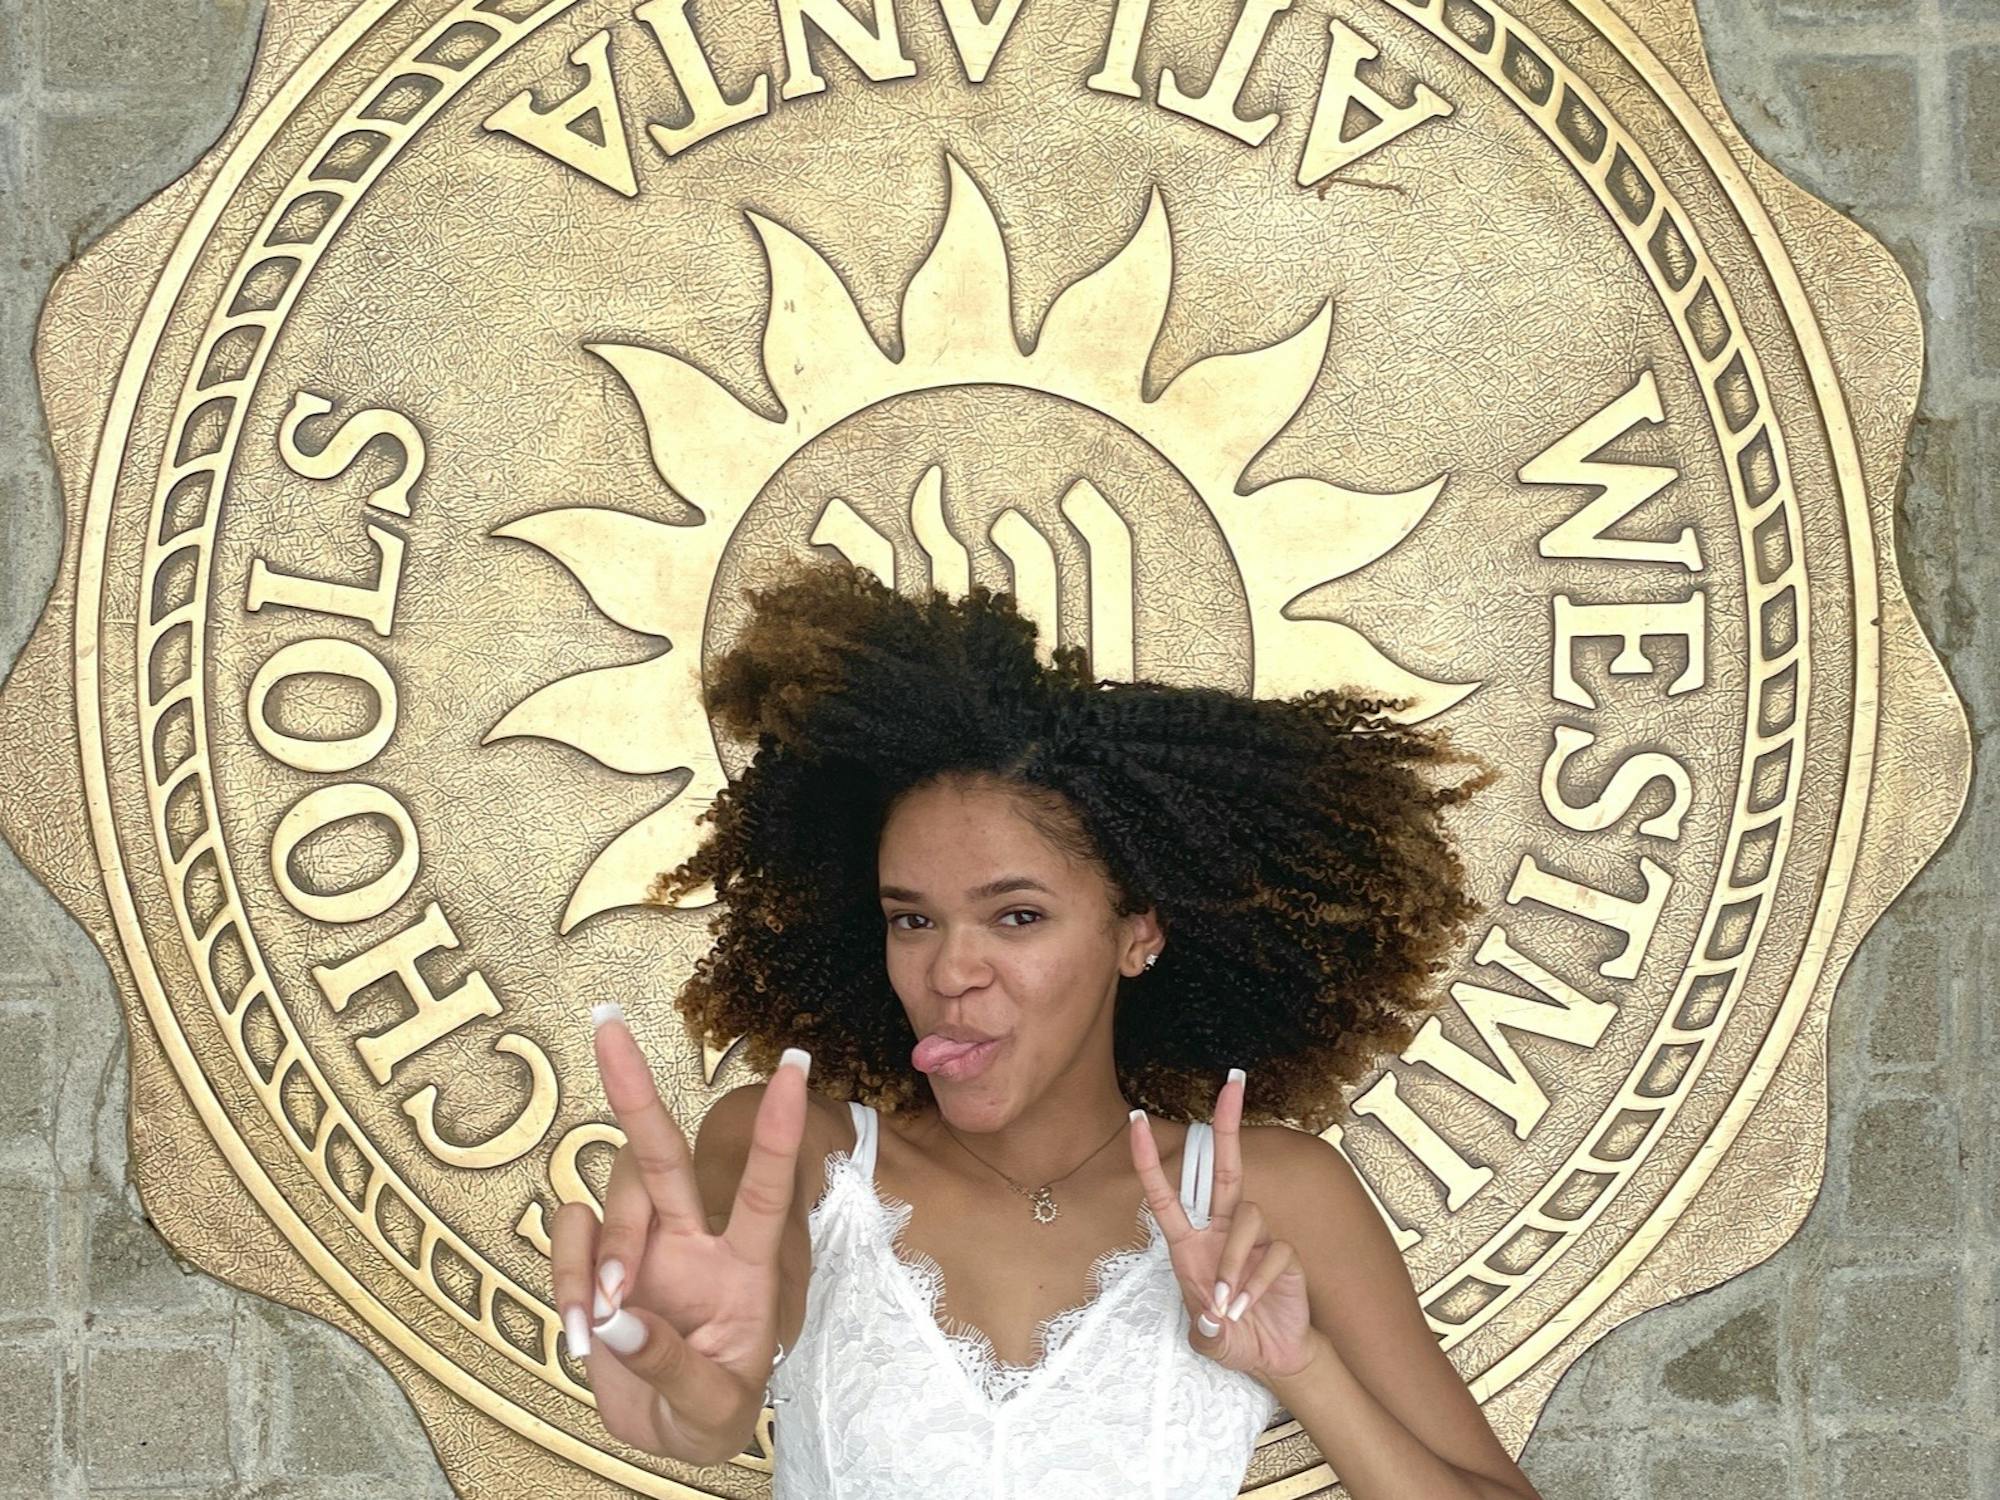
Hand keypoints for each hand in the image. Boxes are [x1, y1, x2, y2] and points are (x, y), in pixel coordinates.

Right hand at [548, 1006, 810, 1460]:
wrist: (667, 1437)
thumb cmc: (712, 1411)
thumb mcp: (714, 1408)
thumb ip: (673, 1367)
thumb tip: (617, 1317)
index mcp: (745, 1263)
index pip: (769, 1187)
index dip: (782, 1129)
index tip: (797, 1063)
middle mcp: (693, 1238)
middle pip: (664, 1152)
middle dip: (635, 1088)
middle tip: (606, 1023)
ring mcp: (641, 1247)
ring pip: (611, 1197)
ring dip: (601, 1251)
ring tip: (602, 1320)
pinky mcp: (592, 1263)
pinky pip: (570, 1235)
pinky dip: (564, 1275)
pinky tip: (580, 1331)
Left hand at [1128, 1071, 1317, 1384]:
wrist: (1273, 1355)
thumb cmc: (1232, 1337)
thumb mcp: (1207, 1339)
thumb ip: (1206, 1330)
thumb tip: (1214, 1317)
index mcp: (1188, 1242)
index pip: (1165, 1192)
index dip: (1150, 1157)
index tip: (1137, 1119)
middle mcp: (1220, 1229)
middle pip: (1222, 1166)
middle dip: (1227, 1124)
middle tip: (1232, 1081)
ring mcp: (1255, 1237)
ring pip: (1246, 1217)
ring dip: (1235, 1262)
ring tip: (1230, 1304)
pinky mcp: (1283, 1251)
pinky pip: (1273, 1251)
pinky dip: (1257, 1280)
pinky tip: (1250, 1305)